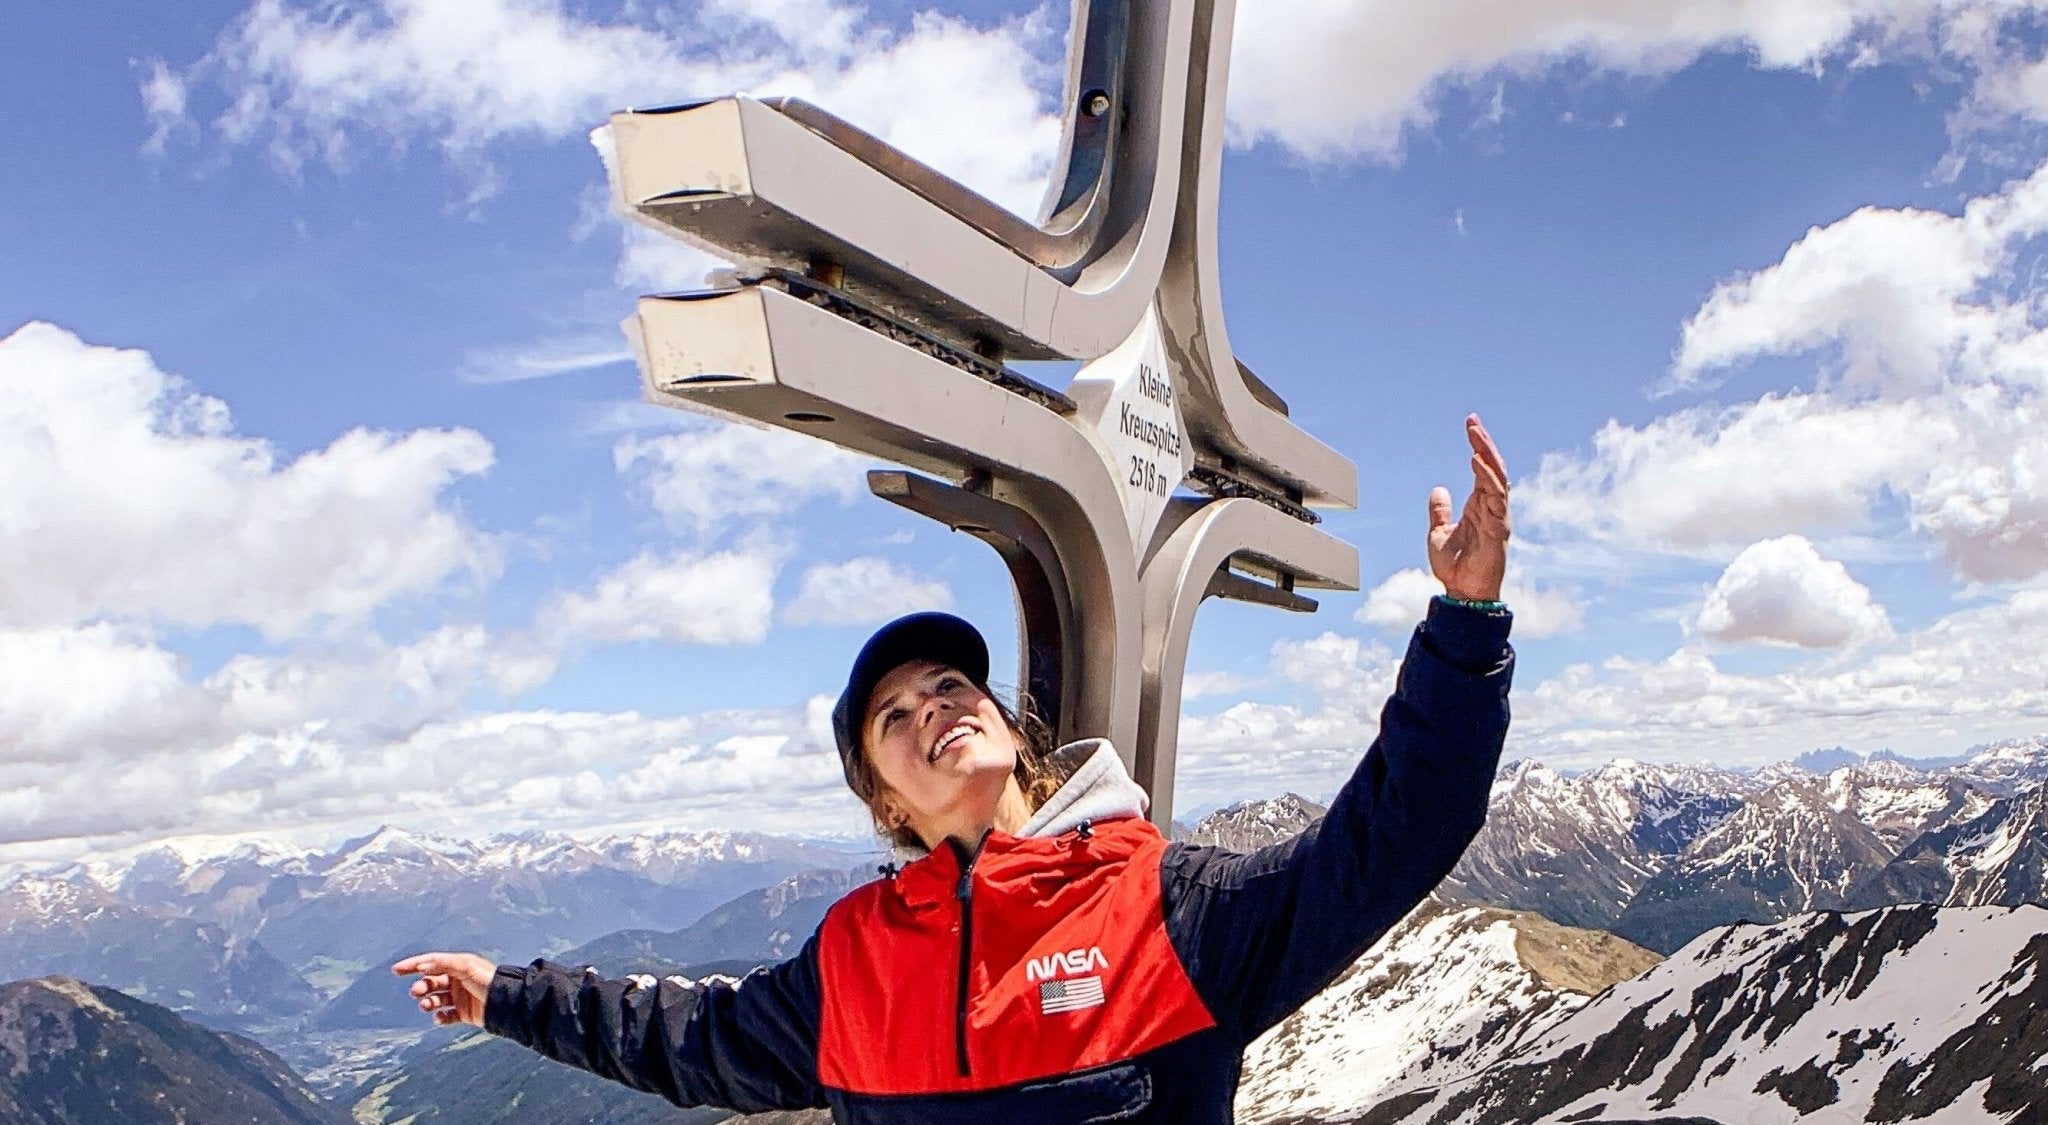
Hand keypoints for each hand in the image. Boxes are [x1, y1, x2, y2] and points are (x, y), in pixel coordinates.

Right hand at [392, 952, 495, 1026]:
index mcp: (458, 965)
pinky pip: (446, 1016)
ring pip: (436, 1000)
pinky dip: (440, 1018)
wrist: (507, 1003)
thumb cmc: (488, 980)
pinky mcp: (464, 1013)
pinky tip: (440, 1018)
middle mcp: (458, 980)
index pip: (431, 962)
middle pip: (431, 982)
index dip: (412, 965)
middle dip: (422, 987)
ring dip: (428, 1003)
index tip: (395, 970)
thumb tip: (422, 965)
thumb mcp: (466, 966)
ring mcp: (460, 997)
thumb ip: (443, 964)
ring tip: (427, 1006)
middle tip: (417, 992)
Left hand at [1427, 414, 1510, 601]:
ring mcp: (1497, 516)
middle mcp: (1491, 507)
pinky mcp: (1498, 528)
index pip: (1483, 468)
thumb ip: (1440, 511)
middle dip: (1484, 443)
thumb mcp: (1439, 533)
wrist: (1462, 593)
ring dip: (1486, 455)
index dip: (1479, 446)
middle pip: (1493, 467)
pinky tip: (1477, 461)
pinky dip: (1488, 478)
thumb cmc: (1455, 567)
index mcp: (1480, 505)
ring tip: (1475, 435)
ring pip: (1497, 478)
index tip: (1470, 425)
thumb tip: (1438, 490)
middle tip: (1472, 421)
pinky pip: (1496, 497)